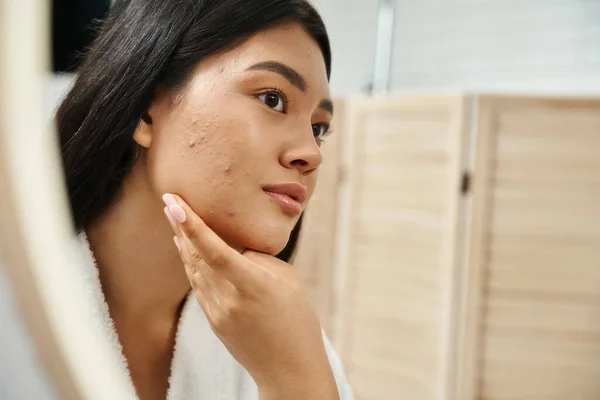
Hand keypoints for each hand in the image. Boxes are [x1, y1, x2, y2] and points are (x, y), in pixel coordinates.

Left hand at [162, 193, 338, 398]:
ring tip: (173, 218)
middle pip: (197, 257)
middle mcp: (230, 299)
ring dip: (183, 243)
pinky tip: (186, 250)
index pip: (215, 251)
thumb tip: (236, 247)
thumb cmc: (297, 319)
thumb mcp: (286, 279)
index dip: (192, 226)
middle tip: (170, 201)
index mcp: (253, 285)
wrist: (289, 368)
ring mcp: (218, 313)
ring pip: (193, 270)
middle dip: (181, 226)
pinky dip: (190, 264)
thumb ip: (258, 259)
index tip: (174, 204)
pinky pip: (198, 286)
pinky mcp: (214, 322)